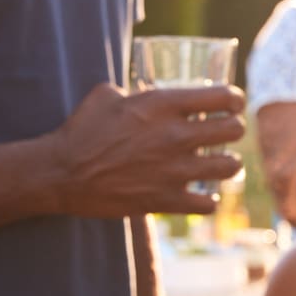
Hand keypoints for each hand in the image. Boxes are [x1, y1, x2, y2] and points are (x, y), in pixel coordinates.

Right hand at [50, 82, 243, 218]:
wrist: (61, 173)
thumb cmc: (81, 130)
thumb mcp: (107, 94)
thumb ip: (135, 91)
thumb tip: (145, 91)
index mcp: (163, 104)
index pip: (223, 97)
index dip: (234, 99)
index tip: (232, 104)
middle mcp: (175, 136)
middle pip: (234, 130)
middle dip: (234, 129)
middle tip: (225, 133)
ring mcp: (174, 170)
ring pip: (230, 167)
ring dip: (228, 164)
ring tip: (220, 164)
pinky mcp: (166, 200)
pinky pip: (208, 204)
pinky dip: (208, 200)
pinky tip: (201, 195)